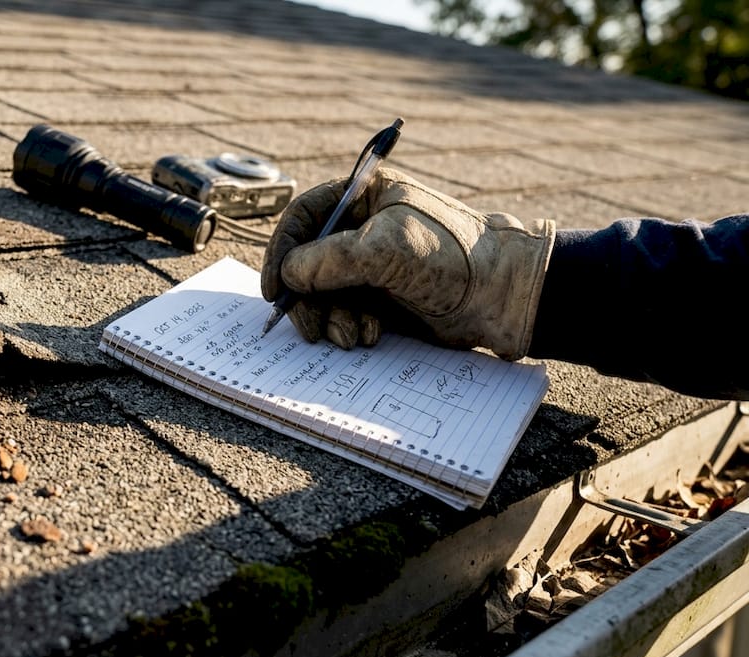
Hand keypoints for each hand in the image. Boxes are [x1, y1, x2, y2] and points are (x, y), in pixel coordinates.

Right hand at [261, 167, 554, 359]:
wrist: (505, 297)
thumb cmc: (455, 258)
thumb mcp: (386, 250)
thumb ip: (330, 259)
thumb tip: (290, 274)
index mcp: (365, 196)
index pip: (304, 217)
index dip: (283, 252)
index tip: (276, 289)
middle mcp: (363, 227)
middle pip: (308, 262)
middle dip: (308, 299)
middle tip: (312, 328)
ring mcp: (372, 264)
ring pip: (324, 294)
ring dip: (331, 319)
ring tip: (352, 336)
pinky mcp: (382, 296)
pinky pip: (345, 312)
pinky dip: (350, 327)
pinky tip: (371, 336)